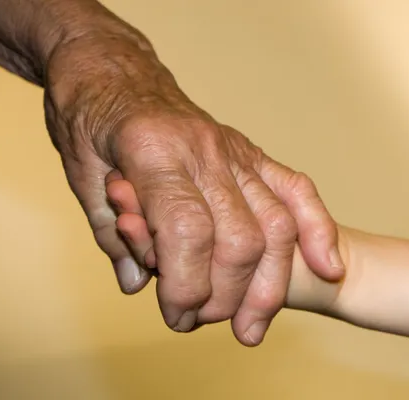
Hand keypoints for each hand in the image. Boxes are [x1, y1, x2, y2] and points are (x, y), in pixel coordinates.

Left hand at [44, 34, 343, 345]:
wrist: (111, 68)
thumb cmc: (89, 117)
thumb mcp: (79, 174)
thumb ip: (113, 233)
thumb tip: (137, 284)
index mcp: (153, 150)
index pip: (187, 232)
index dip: (185, 285)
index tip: (174, 312)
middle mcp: (203, 149)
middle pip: (239, 237)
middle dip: (221, 296)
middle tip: (192, 318)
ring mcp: (234, 149)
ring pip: (275, 224)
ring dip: (266, 286)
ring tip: (248, 327)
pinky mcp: (250, 152)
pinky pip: (296, 191)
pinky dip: (316, 231)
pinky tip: (328, 268)